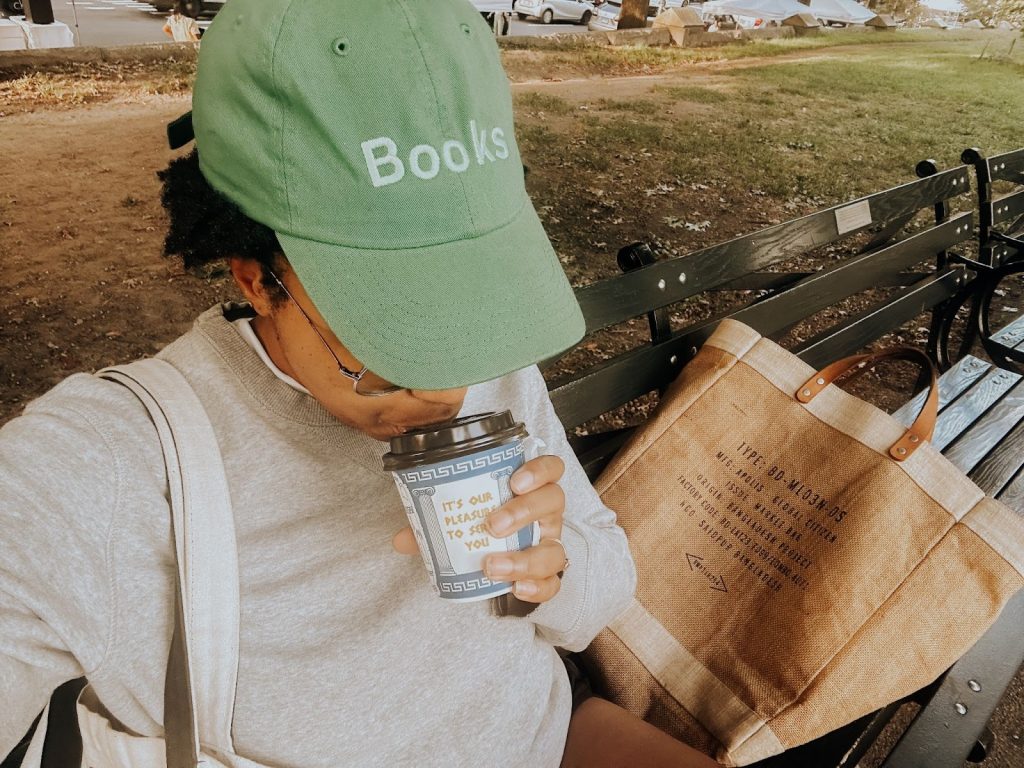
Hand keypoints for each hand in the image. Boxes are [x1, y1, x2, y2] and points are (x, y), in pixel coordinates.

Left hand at [392, 455, 568, 603]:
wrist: (496, 561)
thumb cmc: (481, 526)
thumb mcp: (458, 518)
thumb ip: (432, 523)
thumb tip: (401, 538)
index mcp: (530, 489)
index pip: (550, 468)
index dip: (539, 471)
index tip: (515, 481)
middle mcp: (546, 514)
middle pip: (553, 502)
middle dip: (524, 511)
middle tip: (492, 524)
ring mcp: (550, 544)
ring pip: (554, 548)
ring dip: (524, 558)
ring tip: (492, 566)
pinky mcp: (547, 576)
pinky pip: (552, 583)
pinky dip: (536, 588)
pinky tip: (516, 588)